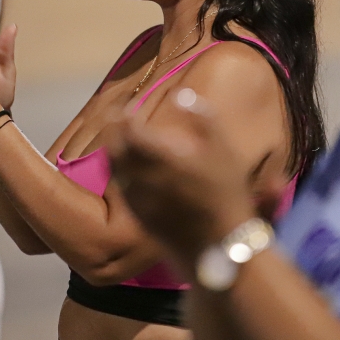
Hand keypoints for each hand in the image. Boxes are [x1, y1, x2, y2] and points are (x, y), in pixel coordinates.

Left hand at [108, 89, 261, 266]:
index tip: (126, 106)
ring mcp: (138, 199)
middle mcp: (144, 176)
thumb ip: (202, 117)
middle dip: (114, 131)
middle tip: (116, 119)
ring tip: (118, 140)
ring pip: (115, 169)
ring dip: (113, 151)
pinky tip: (127, 170)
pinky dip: (119, 173)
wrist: (220, 245)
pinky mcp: (138, 216)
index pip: (130, 129)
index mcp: (163, 157)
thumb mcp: (223, 150)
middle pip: (116, 148)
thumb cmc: (226, 194)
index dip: (124, 115)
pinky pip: (121, 188)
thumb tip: (181, 94)